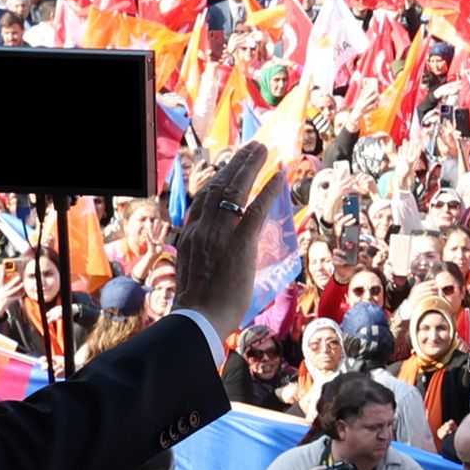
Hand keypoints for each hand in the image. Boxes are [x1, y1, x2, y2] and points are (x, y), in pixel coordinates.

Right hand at [168, 141, 273, 339]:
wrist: (198, 321)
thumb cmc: (198, 306)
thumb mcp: (194, 272)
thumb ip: (204, 256)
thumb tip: (218, 255)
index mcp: (191, 235)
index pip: (204, 198)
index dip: (218, 179)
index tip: (230, 167)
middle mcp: (202, 229)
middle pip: (218, 186)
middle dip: (237, 164)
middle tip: (252, 149)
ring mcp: (220, 234)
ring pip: (235, 190)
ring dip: (250, 167)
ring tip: (263, 151)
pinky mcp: (240, 244)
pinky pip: (256, 210)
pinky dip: (268, 190)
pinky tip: (278, 177)